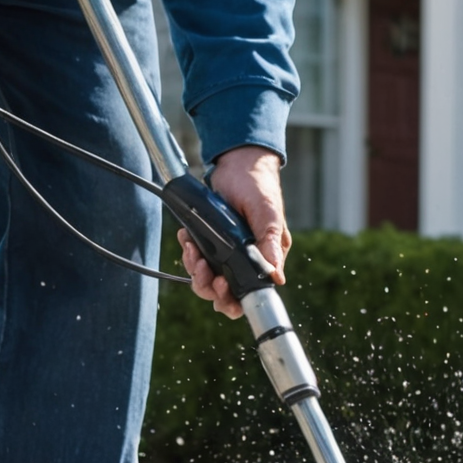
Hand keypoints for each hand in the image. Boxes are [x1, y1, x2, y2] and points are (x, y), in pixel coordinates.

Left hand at [178, 145, 289, 318]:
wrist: (238, 163)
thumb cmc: (259, 186)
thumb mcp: (267, 213)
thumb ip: (270, 242)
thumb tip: (276, 276)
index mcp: (266, 258)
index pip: (250, 293)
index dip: (233, 299)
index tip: (221, 285)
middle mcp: (247, 261)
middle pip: (224, 293)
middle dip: (208, 285)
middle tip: (201, 265)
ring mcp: (228, 254)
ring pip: (206, 279)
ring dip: (195, 267)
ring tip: (191, 246)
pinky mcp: (212, 244)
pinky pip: (196, 260)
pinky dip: (189, 252)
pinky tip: (186, 237)